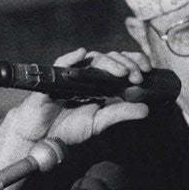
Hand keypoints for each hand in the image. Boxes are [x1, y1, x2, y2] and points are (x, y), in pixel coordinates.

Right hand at [0, 48, 153, 189]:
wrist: (40, 136)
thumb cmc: (67, 127)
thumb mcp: (99, 123)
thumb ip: (120, 114)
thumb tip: (147, 109)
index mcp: (102, 83)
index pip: (121, 66)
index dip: (135, 63)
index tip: (148, 71)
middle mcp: (89, 76)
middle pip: (111, 59)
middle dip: (127, 64)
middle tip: (138, 76)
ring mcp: (72, 75)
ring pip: (93, 59)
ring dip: (109, 63)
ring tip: (122, 73)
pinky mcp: (54, 79)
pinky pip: (61, 64)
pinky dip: (71, 57)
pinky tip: (82, 54)